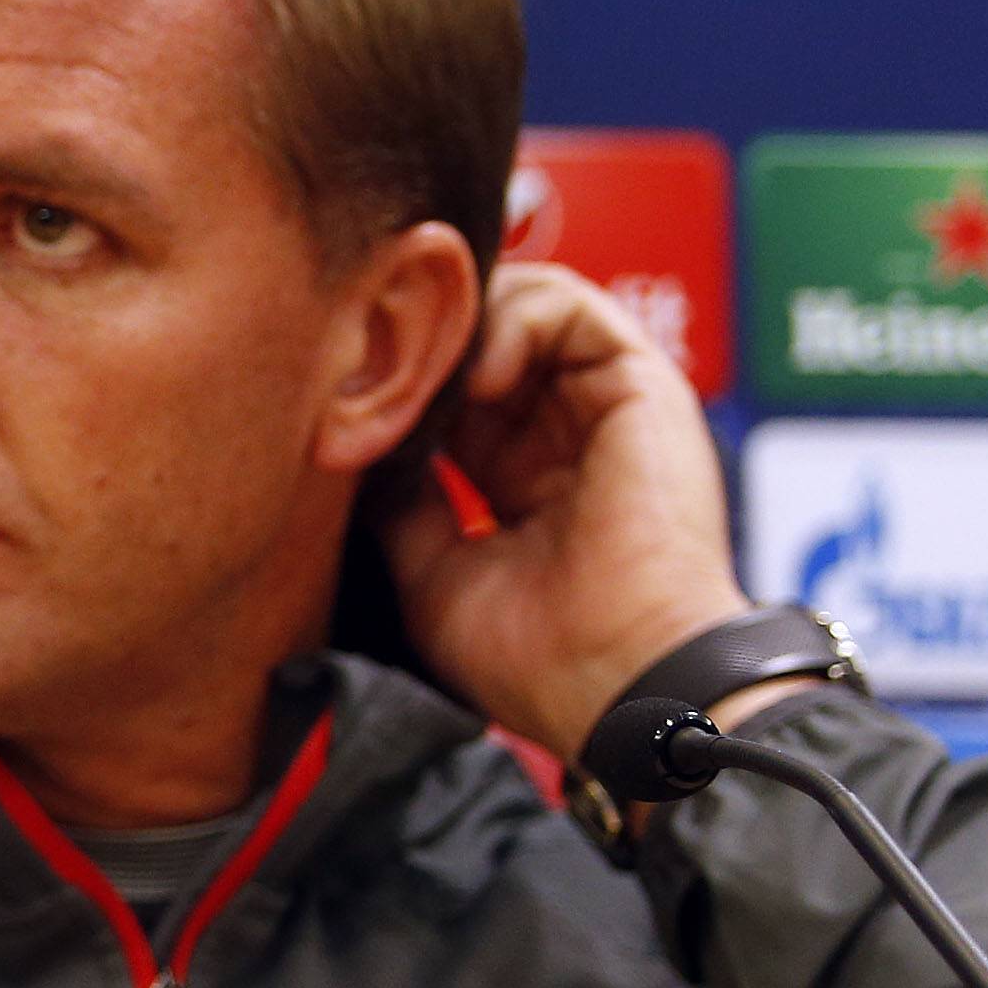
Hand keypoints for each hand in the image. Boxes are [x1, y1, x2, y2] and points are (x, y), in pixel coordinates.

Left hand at [377, 262, 752, 762]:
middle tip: (374, 369)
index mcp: (519, 480)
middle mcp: (563, 436)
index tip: (346, 404)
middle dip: (423, 341)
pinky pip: (573, 306)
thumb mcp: (433, 574)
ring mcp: (603, 408)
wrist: (616, 680)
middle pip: (482, 340)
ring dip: (464, 324)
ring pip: (523, 307)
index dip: (400, 384)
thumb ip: (403, 504)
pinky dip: (516, 319)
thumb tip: (359, 444)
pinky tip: (480, 377)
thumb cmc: (534, 656)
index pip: (451, 395)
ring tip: (431, 374)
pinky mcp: (641, 386)